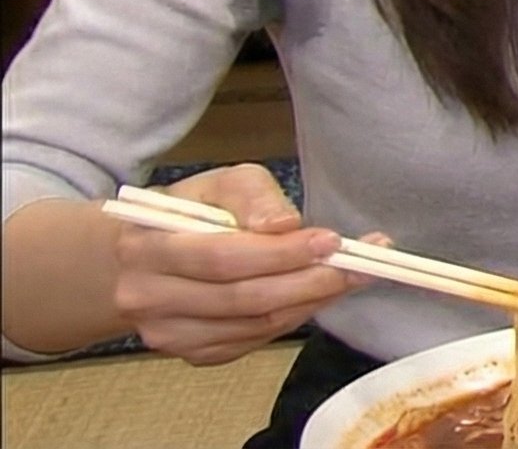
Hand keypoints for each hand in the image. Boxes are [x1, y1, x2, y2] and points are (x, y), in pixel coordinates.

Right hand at [110, 164, 372, 365]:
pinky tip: (316, 296)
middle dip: (310, 282)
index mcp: (146, 246)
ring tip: (350, 276)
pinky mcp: (190, 353)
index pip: (223, 257)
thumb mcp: (217, 184)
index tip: (331, 241)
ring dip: (310, 302)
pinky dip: (291, 319)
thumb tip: (285, 225)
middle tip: (359, 264)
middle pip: (242, 298)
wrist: (138, 260)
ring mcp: (166, 333)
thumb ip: (252, 195)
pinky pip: (251, 341)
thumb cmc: (188, 212)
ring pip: (253, 325)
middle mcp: (148, 297)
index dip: (282, 253)